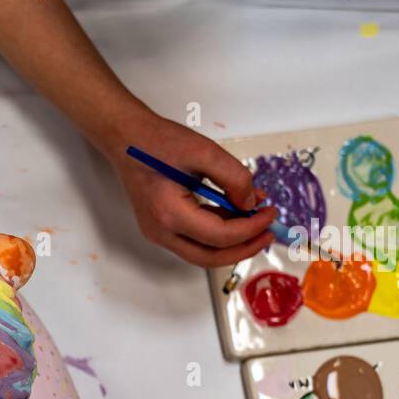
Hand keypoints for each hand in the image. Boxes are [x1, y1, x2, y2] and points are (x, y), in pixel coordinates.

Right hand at [103, 109, 276, 267]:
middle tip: (268, 234)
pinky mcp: (161, 229)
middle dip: (244, 249)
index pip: (220, 236)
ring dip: (231, 243)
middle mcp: (161, 231)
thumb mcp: (205, 151)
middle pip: (210, 257)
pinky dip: (217, 234)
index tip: (270, 213)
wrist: (128, 140)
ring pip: (202, 253)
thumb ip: (234, 177)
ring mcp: (158, 233)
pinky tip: (234, 216)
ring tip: (255, 222)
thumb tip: (250, 204)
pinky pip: (194, 241)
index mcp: (170, 213)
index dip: (251, 228)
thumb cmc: (159, 142)